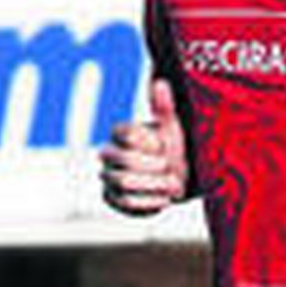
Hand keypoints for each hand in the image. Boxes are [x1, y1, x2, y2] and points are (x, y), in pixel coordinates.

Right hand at [99, 77, 188, 215]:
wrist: (176, 178)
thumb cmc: (172, 149)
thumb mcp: (172, 128)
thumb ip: (163, 108)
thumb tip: (160, 83)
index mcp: (121, 133)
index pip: (126, 134)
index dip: (149, 143)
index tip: (165, 146)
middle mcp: (109, 154)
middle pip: (123, 160)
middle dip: (154, 168)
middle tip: (174, 171)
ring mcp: (109, 177)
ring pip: (122, 182)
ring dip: (154, 186)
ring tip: (175, 186)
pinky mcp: (113, 199)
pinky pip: (124, 203)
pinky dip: (148, 203)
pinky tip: (165, 200)